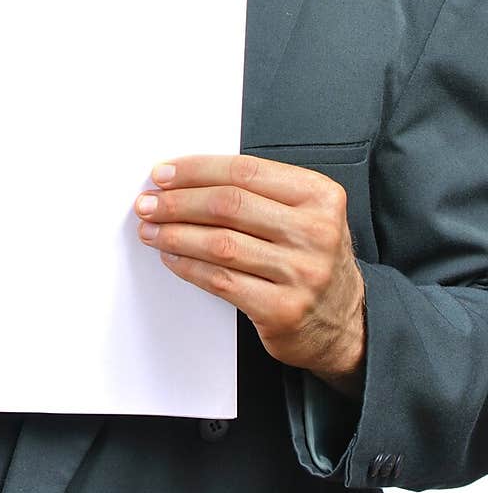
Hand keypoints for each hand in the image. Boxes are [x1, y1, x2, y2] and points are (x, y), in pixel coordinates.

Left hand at [133, 155, 365, 396]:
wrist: (345, 323)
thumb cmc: (310, 257)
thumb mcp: (304, 212)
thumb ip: (258, 192)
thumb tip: (183, 179)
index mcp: (319, 195)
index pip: (245, 171)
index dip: (197, 170)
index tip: (163, 173)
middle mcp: (315, 231)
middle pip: (228, 205)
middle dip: (177, 201)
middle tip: (147, 202)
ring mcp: (301, 272)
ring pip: (220, 244)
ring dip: (174, 234)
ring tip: (151, 229)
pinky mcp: (283, 310)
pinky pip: (221, 281)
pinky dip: (188, 266)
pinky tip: (171, 257)